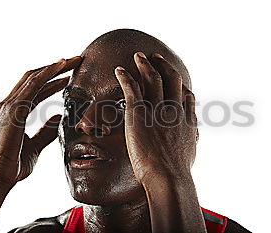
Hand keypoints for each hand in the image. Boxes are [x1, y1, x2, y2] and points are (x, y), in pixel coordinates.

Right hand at [0, 56, 81, 186]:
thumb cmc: (12, 164)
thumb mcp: (36, 145)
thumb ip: (46, 131)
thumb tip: (59, 118)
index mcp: (16, 111)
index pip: (37, 89)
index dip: (53, 80)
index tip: (70, 76)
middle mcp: (11, 104)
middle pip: (36, 78)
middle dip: (56, 68)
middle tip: (75, 61)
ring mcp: (11, 104)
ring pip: (35, 77)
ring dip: (55, 67)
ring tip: (73, 59)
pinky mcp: (14, 108)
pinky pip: (33, 85)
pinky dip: (48, 73)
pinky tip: (61, 66)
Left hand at [114, 52, 196, 183]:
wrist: (168, 177)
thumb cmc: (177, 171)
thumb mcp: (190, 152)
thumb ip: (190, 139)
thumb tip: (194, 137)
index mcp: (186, 119)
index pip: (185, 93)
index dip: (178, 82)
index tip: (173, 76)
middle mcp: (173, 109)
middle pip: (171, 78)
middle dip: (163, 65)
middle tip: (155, 57)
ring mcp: (156, 109)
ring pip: (152, 78)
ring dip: (145, 64)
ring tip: (138, 56)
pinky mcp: (138, 112)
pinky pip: (131, 88)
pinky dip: (125, 77)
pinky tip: (119, 70)